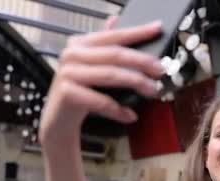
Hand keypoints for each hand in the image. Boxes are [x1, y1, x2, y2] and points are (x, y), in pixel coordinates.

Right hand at [39, 17, 164, 144]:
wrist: (58, 121)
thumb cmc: (81, 93)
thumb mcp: (93, 68)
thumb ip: (104, 47)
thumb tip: (115, 20)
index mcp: (80, 43)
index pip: (114, 35)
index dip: (137, 32)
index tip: (158, 29)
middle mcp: (71, 54)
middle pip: (115, 54)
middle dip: (142, 61)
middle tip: (161, 70)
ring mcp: (67, 73)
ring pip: (111, 75)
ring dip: (136, 83)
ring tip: (153, 91)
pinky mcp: (66, 93)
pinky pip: (101, 101)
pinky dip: (119, 110)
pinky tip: (130, 116)